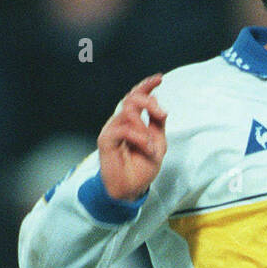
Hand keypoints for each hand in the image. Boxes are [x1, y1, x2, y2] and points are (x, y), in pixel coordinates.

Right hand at [98, 74, 167, 202]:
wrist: (130, 189)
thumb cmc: (141, 168)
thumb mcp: (158, 143)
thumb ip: (158, 125)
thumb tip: (160, 108)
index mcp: (132, 121)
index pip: (136, 96)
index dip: (146, 85)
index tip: (159, 78)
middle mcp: (121, 122)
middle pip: (132, 98)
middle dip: (148, 101)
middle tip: (160, 114)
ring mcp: (112, 129)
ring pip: (128, 111)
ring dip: (144, 127)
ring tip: (150, 145)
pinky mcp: (106, 139)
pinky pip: (124, 129)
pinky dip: (138, 137)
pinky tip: (145, 147)